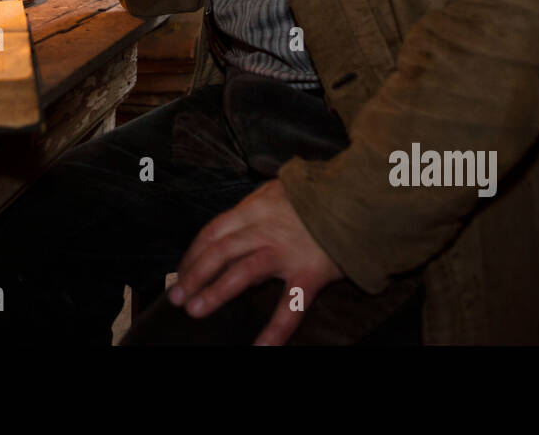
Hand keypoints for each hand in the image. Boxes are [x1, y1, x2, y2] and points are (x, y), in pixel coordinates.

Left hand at [169, 178, 344, 344]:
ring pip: (242, 271)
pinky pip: (289, 306)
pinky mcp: (310, 272)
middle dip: (194, 274)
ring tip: (196, 309)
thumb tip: (234, 222)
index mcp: (256, 207)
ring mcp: (287, 251)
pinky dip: (274, 331)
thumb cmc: (321, 196)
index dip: (194, 253)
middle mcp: (266, 227)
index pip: (214, 230)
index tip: (182, 270)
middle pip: (219, 251)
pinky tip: (259, 348)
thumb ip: (257, 205)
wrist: (362, 198)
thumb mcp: (282, 189)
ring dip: (215, 291)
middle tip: (177, 295)